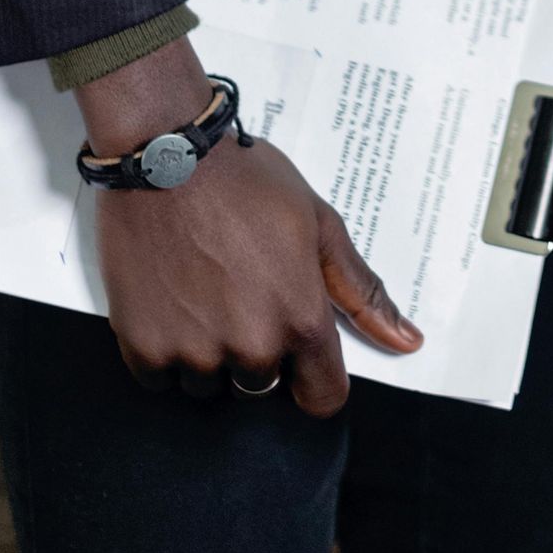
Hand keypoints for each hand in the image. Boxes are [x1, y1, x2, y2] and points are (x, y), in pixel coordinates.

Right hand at [79, 41, 420, 412]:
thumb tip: (409, 343)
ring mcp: (193, 352)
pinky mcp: (142, 348)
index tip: (300, 349)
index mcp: (300, 319)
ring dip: (209, 354)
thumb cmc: (246, 181)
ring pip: (209, 385)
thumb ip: (361, 291)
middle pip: (262, 386)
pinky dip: (165, 347)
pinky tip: (169, 297)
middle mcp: (250, 348)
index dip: (316, 376)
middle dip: (257, 351)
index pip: (323, 397)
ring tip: (202, 289)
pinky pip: (160, 378)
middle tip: (241, 291)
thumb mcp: (318, 224)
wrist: (165, 154)